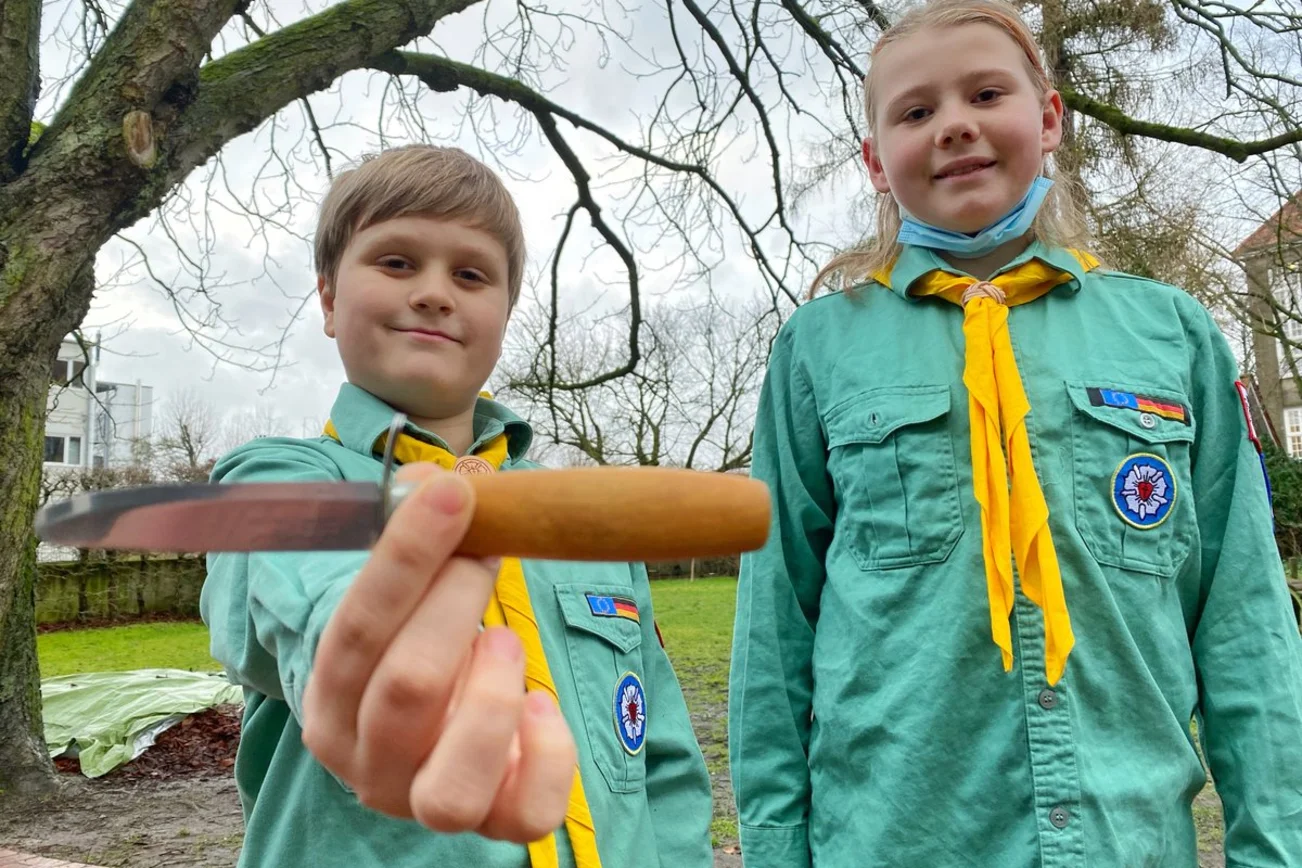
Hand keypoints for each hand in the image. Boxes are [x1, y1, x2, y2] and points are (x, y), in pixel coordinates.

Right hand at [300, 464, 577, 841]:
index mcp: (328, 702)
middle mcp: (365, 764)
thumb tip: (446, 476)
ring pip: (452, 781)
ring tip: (503, 642)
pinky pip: (528, 813)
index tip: (452, 491)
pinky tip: (540, 704)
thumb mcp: (406, 604)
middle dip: (458, 601)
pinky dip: (548, 750)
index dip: (406, 555)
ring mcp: (425, 805)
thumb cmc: (419, 649)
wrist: (428, 736)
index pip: (357, 627)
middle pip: (408, 687)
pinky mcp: (494, 822)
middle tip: (486, 553)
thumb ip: (419, 547)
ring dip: (492, 692)